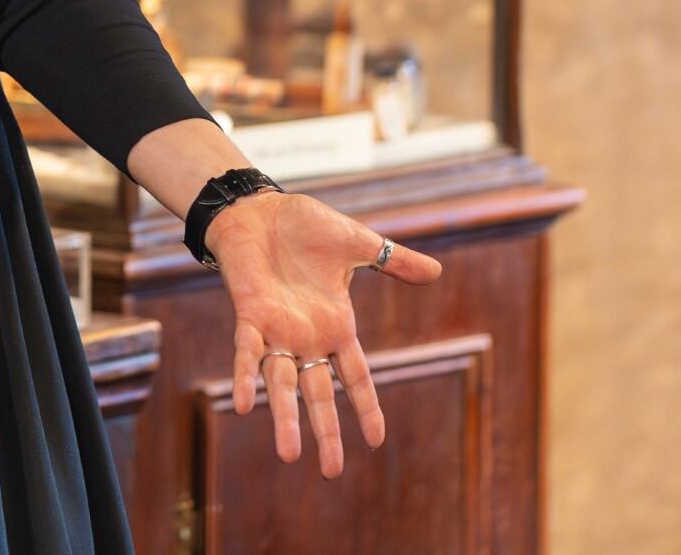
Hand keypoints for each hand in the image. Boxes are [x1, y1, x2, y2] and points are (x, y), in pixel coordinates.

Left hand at [209, 191, 442, 478]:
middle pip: (320, 394)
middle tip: (331, 472)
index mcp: (335, 325)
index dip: (366, 407)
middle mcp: (306, 337)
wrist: (257, 207)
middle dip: (326, 432)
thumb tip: (437, 273)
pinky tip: (243, 406)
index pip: (355, 376)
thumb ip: (393, 262)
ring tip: (290, 456)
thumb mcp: (357, 245)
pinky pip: (245, 352)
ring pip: (282, 384)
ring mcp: (277, 329)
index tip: (376, 442)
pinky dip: (244, 376)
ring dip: (285, 418)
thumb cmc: (303, 225)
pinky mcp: (249, 314)